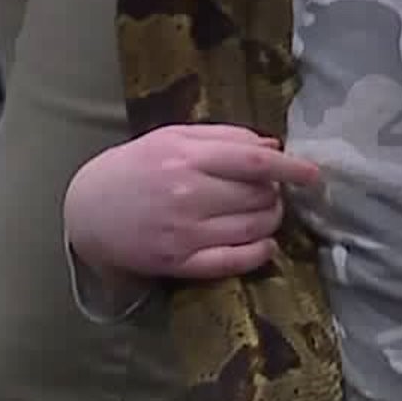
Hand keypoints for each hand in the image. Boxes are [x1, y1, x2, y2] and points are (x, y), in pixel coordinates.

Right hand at [64, 123, 321, 280]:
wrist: (88, 211)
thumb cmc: (134, 168)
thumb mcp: (172, 138)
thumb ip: (223, 137)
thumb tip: (274, 147)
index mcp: (186, 157)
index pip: (253, 163)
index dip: (290, 170)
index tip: (313, 174)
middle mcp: (188, 195)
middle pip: (258, 197)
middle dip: (276, 195)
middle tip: (270, 192)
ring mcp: (185, 232)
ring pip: (253, 229)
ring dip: (270, 221)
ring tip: (264, 213)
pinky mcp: (180, 262)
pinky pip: (234, 262)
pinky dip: (259, 253)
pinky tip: (263, 244)